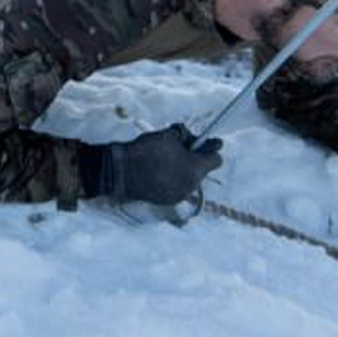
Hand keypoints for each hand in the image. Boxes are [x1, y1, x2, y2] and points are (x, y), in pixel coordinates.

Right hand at [85, 124, 223, 205]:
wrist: (121, 171)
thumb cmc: (146, 150)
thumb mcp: (168, 135)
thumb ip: (186, 136)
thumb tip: (193, 138)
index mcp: (196, 169)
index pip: (217, 159)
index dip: (210, 148)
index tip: (204, 142)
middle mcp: (191, 185)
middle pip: (203, 170)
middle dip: (195, 159)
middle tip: (181, 148)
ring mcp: (179, 195)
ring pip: (190, 179)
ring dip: (184, 170)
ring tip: (167, 160)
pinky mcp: (167, 201)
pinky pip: (178, 188)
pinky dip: (174, 180)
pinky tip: (160, 171)